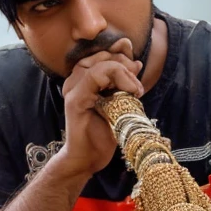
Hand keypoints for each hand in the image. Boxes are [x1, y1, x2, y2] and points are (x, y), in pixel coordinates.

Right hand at [61, 37, 143, 176]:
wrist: (89, 158)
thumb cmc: (104, 133)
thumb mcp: (120, 102)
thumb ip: (124, 81)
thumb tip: (136, 62)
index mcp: (84, 77)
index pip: (103, 53)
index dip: (122, 53)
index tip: (137, 66)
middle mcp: (75, 79)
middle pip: (103, 55)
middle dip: (125, 63)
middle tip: (137, 85)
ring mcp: (73, 87)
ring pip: (101, 63)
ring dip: (124, 72)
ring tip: (135, 90)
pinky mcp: (75, 99)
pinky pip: (95, 76)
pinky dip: (117, 78)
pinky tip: (130, 92)